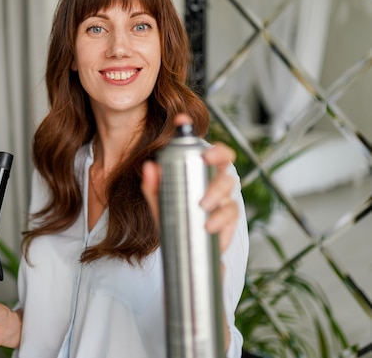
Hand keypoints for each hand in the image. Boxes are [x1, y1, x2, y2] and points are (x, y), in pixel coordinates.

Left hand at [141, 114, 238, 252]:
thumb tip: (149, 166)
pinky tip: (209, 225)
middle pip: (224, 166)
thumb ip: (152, 185)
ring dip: (217, 194)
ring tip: (203, 204)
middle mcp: (215, 184)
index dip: (201, 136)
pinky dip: (220, 220)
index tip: (191, 127)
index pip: (209, 152)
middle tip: (205, 161)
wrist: (182, 252)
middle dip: (217, 162)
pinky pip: (230, 216)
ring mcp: (224, 203)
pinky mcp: (229, 223)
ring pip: (229, 191)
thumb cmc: (174, 219)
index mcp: (201, 173)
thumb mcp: (158, 202)